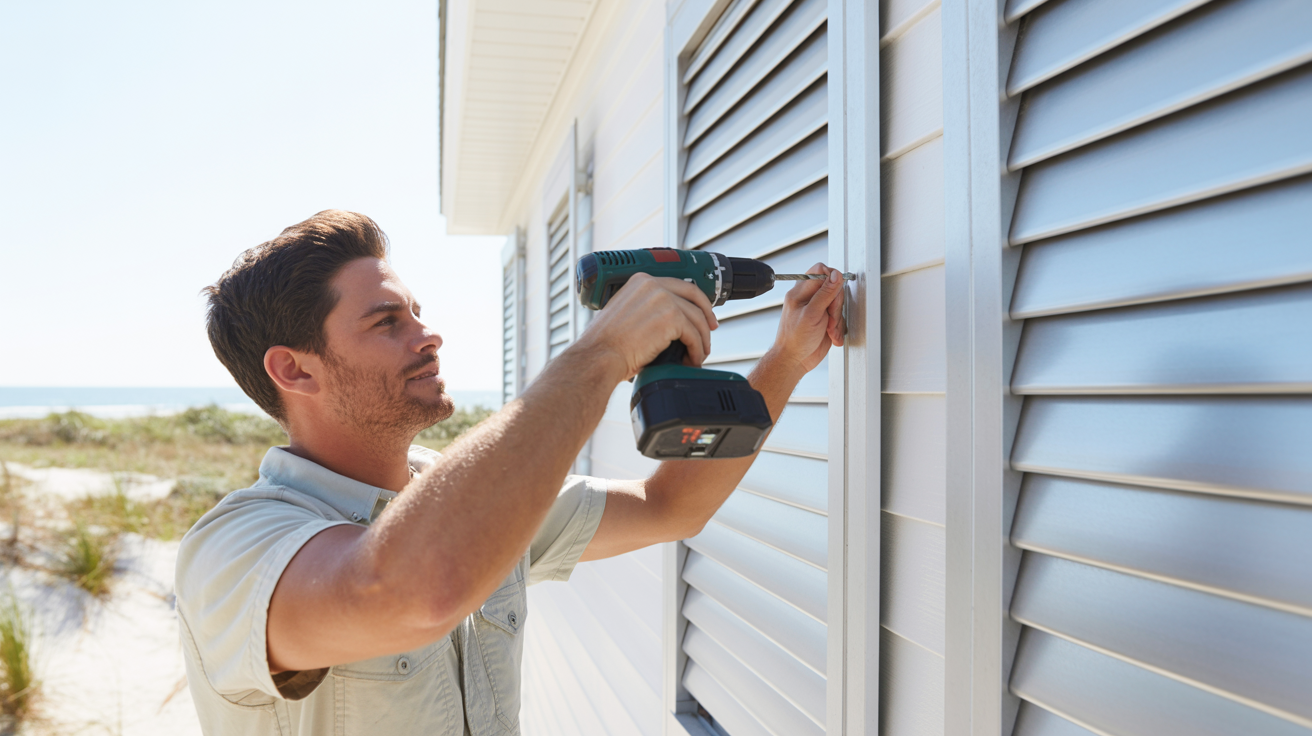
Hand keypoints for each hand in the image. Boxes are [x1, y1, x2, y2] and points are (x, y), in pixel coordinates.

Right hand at [571, 273, 718, 380]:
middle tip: (710, 330)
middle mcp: (653, 284)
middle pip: (694, 296)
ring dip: (701, 340)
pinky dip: (697, 349)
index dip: (694, 300)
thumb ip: (645, 310)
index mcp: (641, 281)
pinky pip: (694, 334)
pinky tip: (691, 359)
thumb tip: (666, 323)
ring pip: (697, 318)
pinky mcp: (671, 318)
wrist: (599, 357)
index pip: (678, 285)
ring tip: (698, 354)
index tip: (701, 312)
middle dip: (706, 314)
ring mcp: (663, 299)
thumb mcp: (624, 315)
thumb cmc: (605, 345)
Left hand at [772, 263, 845, 373]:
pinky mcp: (825, 320)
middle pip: (833, 288)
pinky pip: (838, 317)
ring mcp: (818, 309)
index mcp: (800, 292)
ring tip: (828, 330)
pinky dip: (837, 328)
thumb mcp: (812, 314)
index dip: (832, 278)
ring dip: (836, 320)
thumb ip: (825, 294)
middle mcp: (809, 298)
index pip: (820, 271)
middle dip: (835, 305)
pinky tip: (831, 336)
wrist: (795, 360)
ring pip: (838, 304)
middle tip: (829, 317)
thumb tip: (835, 275)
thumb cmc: (795, 339)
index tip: (835, 292)